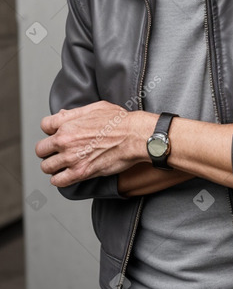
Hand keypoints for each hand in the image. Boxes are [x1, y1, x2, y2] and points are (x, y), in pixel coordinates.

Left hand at [35, 101, 155, 186]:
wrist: (135, 136)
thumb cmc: (120, 121)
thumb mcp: (96, 107)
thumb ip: (75, 113)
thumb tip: (61, 114)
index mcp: (68, 123)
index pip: (44, 126)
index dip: (52, 130)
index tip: (58, 133)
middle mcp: (65, 140)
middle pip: (41, 149)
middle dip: (48, 150)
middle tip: (59, 151)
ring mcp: (72, 158)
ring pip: (46, 166)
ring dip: (53, 166)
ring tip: (63, 164)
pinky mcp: (81, 172)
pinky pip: (58, 181)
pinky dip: (60, 179)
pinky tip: (67, 174)